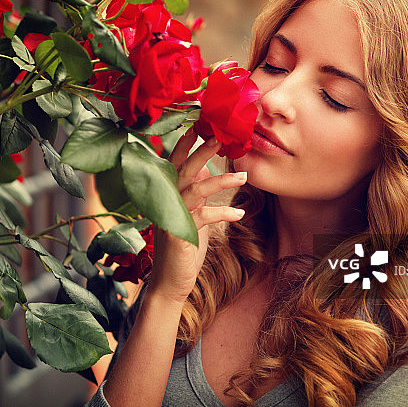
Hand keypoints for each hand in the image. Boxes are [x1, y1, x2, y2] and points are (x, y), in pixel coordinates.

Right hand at [148, 128, 246, 303]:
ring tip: (243, 175)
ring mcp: (170, 216)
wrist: (170, 282)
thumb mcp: (190, 215)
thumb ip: (194, 194)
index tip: (200, 123)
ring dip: (220, 180)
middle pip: (184, 168)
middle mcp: (164, 201)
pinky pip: (204, 216)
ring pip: (195, 189)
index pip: (175, 162)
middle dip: (202, 150)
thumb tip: (206, 171)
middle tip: (220, 135)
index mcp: (166, 194)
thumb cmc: (183, 248)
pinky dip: (223, 212)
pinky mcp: (179, 233)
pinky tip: (240, 212)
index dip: (186, 142)